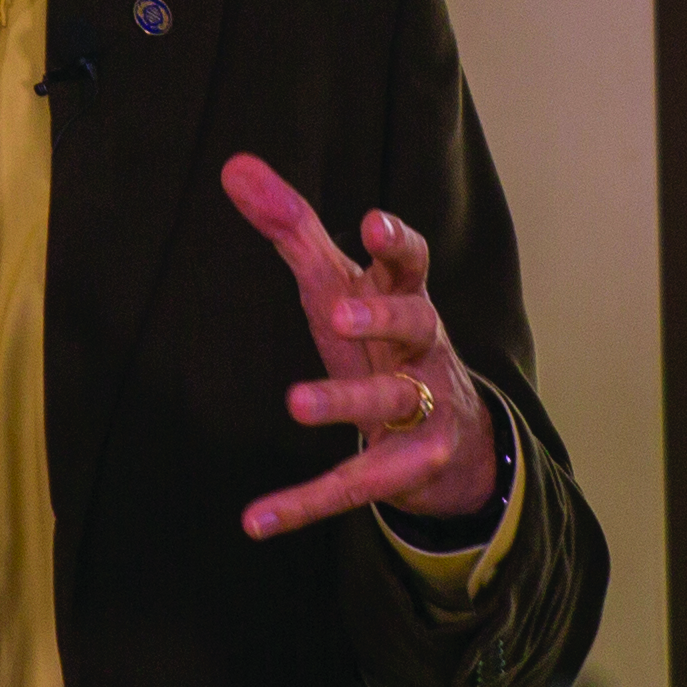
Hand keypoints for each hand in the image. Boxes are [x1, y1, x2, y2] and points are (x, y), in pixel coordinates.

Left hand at [221, 154, 501, 541]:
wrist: (452, 436)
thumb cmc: (381, 342)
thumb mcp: (338, 286)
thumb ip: (290, 229)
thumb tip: (234, 165)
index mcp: (407, 300)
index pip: (411, 265)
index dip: (396, 245)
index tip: (374, 224)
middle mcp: (423, 354)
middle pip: (416, 328)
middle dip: (383, 319)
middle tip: (342, 313)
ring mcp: (424, 413)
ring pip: (391, 407)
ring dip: (346, 403)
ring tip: (295, 401)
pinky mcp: (407, 470)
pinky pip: (354, 486)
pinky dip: (304, 504)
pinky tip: (255, 520)